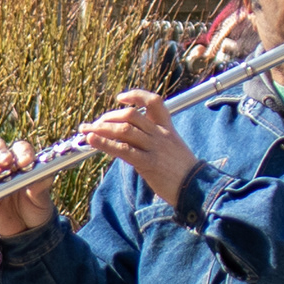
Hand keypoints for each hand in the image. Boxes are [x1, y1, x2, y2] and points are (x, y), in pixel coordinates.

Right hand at [0, 137, 55, 238]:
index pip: (20, 149)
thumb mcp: (42, 195)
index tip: (26, 161)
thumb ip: (41, 184)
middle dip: (0, 152)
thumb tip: (43, 174)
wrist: (27, 227)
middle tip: (6, 161)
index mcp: (21, 161)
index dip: (22, 152)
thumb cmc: (36, 204)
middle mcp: (5, 166)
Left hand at [77, 90, 197, 204]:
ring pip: (125, 129)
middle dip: (109, 117)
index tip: (120, 98)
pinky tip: (92, 140)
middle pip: (131, 114)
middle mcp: (160, 134)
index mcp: (167, 128)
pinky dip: (104, 143)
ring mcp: (154, 147)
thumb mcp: (171, 149)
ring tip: (86, 131)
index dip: (136, 95)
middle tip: (94, 124)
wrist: (197, 188)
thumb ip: (153, 140)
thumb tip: (127, 138)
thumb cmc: (182, 171)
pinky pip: (123, 150)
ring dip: (101, 128)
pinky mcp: (149, 163)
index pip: (154, 101)